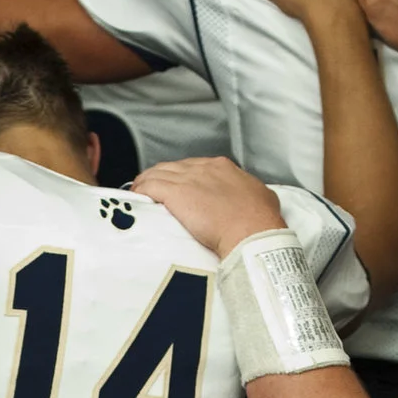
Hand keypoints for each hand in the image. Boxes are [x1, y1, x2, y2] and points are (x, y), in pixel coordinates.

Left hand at [130, 158, 285, 257]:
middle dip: (161, 177)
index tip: (178, 186)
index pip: (193, 166)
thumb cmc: (260, 220)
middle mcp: (203, 168)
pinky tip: (136, 197)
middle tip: (152, 189)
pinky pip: (150, 187)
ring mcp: (188, 180)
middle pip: (172, 167)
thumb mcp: (261, 197)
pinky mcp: (175, 194)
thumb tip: (253, 196)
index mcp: (222, 168)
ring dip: (146, 183)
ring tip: (139, 193)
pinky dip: (141, 191)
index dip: (182, 176)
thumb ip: (249, 192)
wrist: (251, 231)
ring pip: (157, 174)